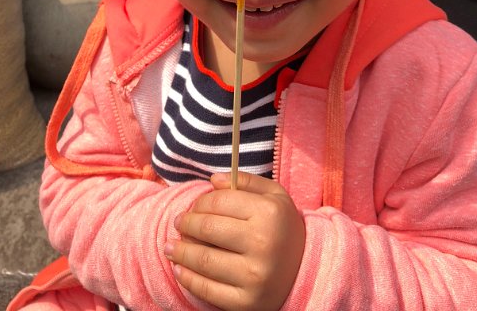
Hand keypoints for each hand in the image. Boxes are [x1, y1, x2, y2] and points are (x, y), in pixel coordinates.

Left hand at [165, 171, 304, 310]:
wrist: (306, 271)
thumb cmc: (284, 228)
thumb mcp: (275, 196)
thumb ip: (246, 182)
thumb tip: (213, 179)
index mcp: (269, 214)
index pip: (218, 203)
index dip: (199, 203)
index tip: (192, 206)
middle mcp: (262, 244)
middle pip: (207, 230)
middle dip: (186, 225)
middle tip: (178, 223)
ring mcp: (254, 276)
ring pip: (203, 260)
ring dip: (180, 252)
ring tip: (170, 246)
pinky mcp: (246, 302)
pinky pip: (207, 290)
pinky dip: (187, 279)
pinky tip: (179, 269)